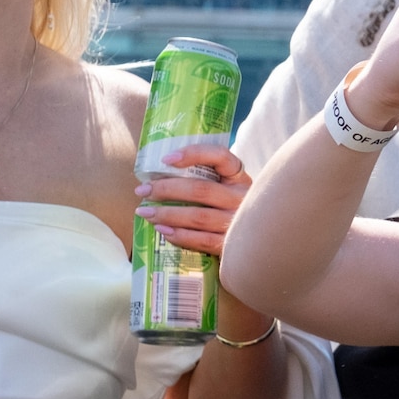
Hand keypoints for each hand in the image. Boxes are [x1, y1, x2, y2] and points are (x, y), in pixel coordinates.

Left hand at [135, 144, 249, 256]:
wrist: (255, 239)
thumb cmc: (228, 208)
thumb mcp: (225, 188)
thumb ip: (203, 179)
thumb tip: (158, 174)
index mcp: (239, 177)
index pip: (220, 157)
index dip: (194, 154)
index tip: (166, 159)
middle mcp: (242, 197)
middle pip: (201, 189)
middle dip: (166, 189)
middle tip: (142, 191)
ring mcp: (239, 223)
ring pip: (199, 216)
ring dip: (167, 214)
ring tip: (145, 212)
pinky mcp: (231, 244)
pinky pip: (202, 240)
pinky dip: (179, 236)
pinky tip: (162, 230)